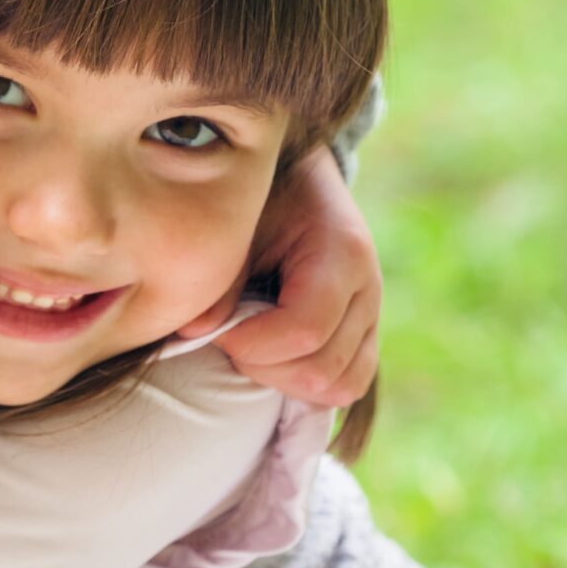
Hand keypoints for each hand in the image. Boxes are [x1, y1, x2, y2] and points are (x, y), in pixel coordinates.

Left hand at [178, 144, 380, 406]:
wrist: (300, 180)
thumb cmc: (265, 198)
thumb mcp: (239, 222)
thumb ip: (220, 278)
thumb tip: (194, 331)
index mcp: (342, 253)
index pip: (304, 331)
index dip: (250, 343)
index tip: (215, 326)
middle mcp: (368, 290)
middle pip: (319, 369)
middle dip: (261, 363)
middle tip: (228, 334)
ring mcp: (372, 316)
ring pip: (337, 388)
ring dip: (282, 379)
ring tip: (250, 344)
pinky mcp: (366, 336)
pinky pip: (347, 385)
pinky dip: (306, 385)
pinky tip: (272, 357)